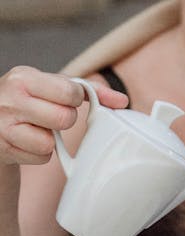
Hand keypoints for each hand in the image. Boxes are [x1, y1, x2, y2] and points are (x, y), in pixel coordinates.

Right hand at [0, 66, 127, 165]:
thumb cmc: (27, 97)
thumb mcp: (50, 84)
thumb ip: (88, 90)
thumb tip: (121, 101)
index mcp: (23, 78)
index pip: (70, 92)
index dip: (76, 100)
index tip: (67, 100)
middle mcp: (10, 100)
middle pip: (64, 119)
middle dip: (65, 119)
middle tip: (52, 115)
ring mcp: (4, 127)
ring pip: (50, 143)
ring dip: (50, 139)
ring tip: (37, 127)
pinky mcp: (5, 149)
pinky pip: (41, 158)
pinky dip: (40, 152)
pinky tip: (28, 140)